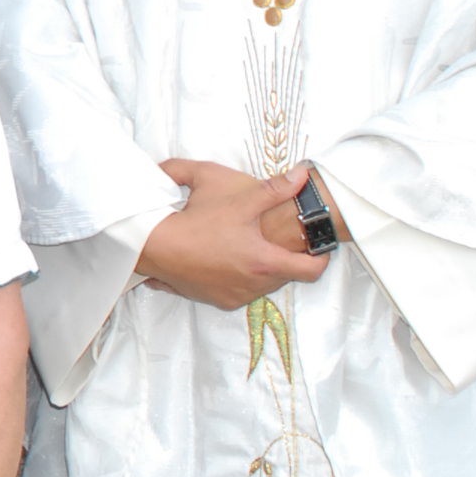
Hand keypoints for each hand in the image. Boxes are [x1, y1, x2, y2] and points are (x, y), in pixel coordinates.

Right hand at [139, 159, 325, 310]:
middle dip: (284, 257)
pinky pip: (236, 291)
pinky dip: (236, 277)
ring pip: (260, 285)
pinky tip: (222, 258)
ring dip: (259, 268)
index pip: (311, 270)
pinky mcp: (214, 300)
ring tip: (243, 245)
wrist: (154, 246)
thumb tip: (302, 176)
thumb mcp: (237, 199)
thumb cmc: (195, 222)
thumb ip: (274, 188)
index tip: (318, 246)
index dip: (321, 258)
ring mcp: (233, 296)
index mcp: (264, 262)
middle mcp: (252, 286)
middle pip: (285, 276)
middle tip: (274, 237)